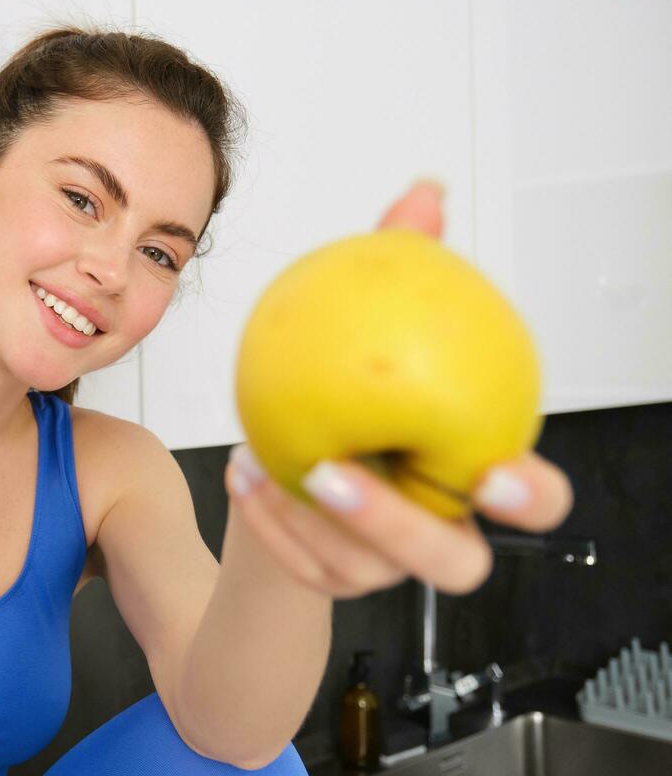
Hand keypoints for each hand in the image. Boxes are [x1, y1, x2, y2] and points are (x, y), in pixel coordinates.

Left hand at [222, 179, 575, 597]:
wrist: (287, 476)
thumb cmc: (349, 399)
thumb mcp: (372, 338)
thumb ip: (403, 271)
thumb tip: (422, 193)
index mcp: (469, 478)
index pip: (534, 502)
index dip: (528, 497)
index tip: (495, 473)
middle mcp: (439, 534)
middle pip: (455, 565)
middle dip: (399, 526)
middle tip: (337, 475)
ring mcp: (385, 570)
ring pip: (362, 568)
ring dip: (308, 519)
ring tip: (268, 461)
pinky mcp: (330, 582)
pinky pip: (301, 563)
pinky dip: (267, 518)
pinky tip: (241, 469)